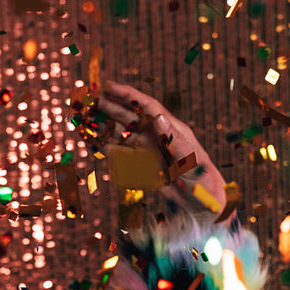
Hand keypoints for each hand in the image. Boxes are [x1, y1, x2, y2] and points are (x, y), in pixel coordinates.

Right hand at [96, 81, 230, 217]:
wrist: (203, 203)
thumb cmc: (202, 178)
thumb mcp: (190, 157)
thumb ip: (173, 138)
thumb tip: (158, 116)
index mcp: (170, 127)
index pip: (145, 105)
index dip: (127, 94)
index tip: (107, 86)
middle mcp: (157, 135)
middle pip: (130, 116)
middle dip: (110, 107)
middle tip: (89, 100)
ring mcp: (149, 150)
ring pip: (123, 134)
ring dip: (106, 127)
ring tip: (86, 120)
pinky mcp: (144, 166)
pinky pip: (123, 155)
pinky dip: (109, 149)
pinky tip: (95, 144)